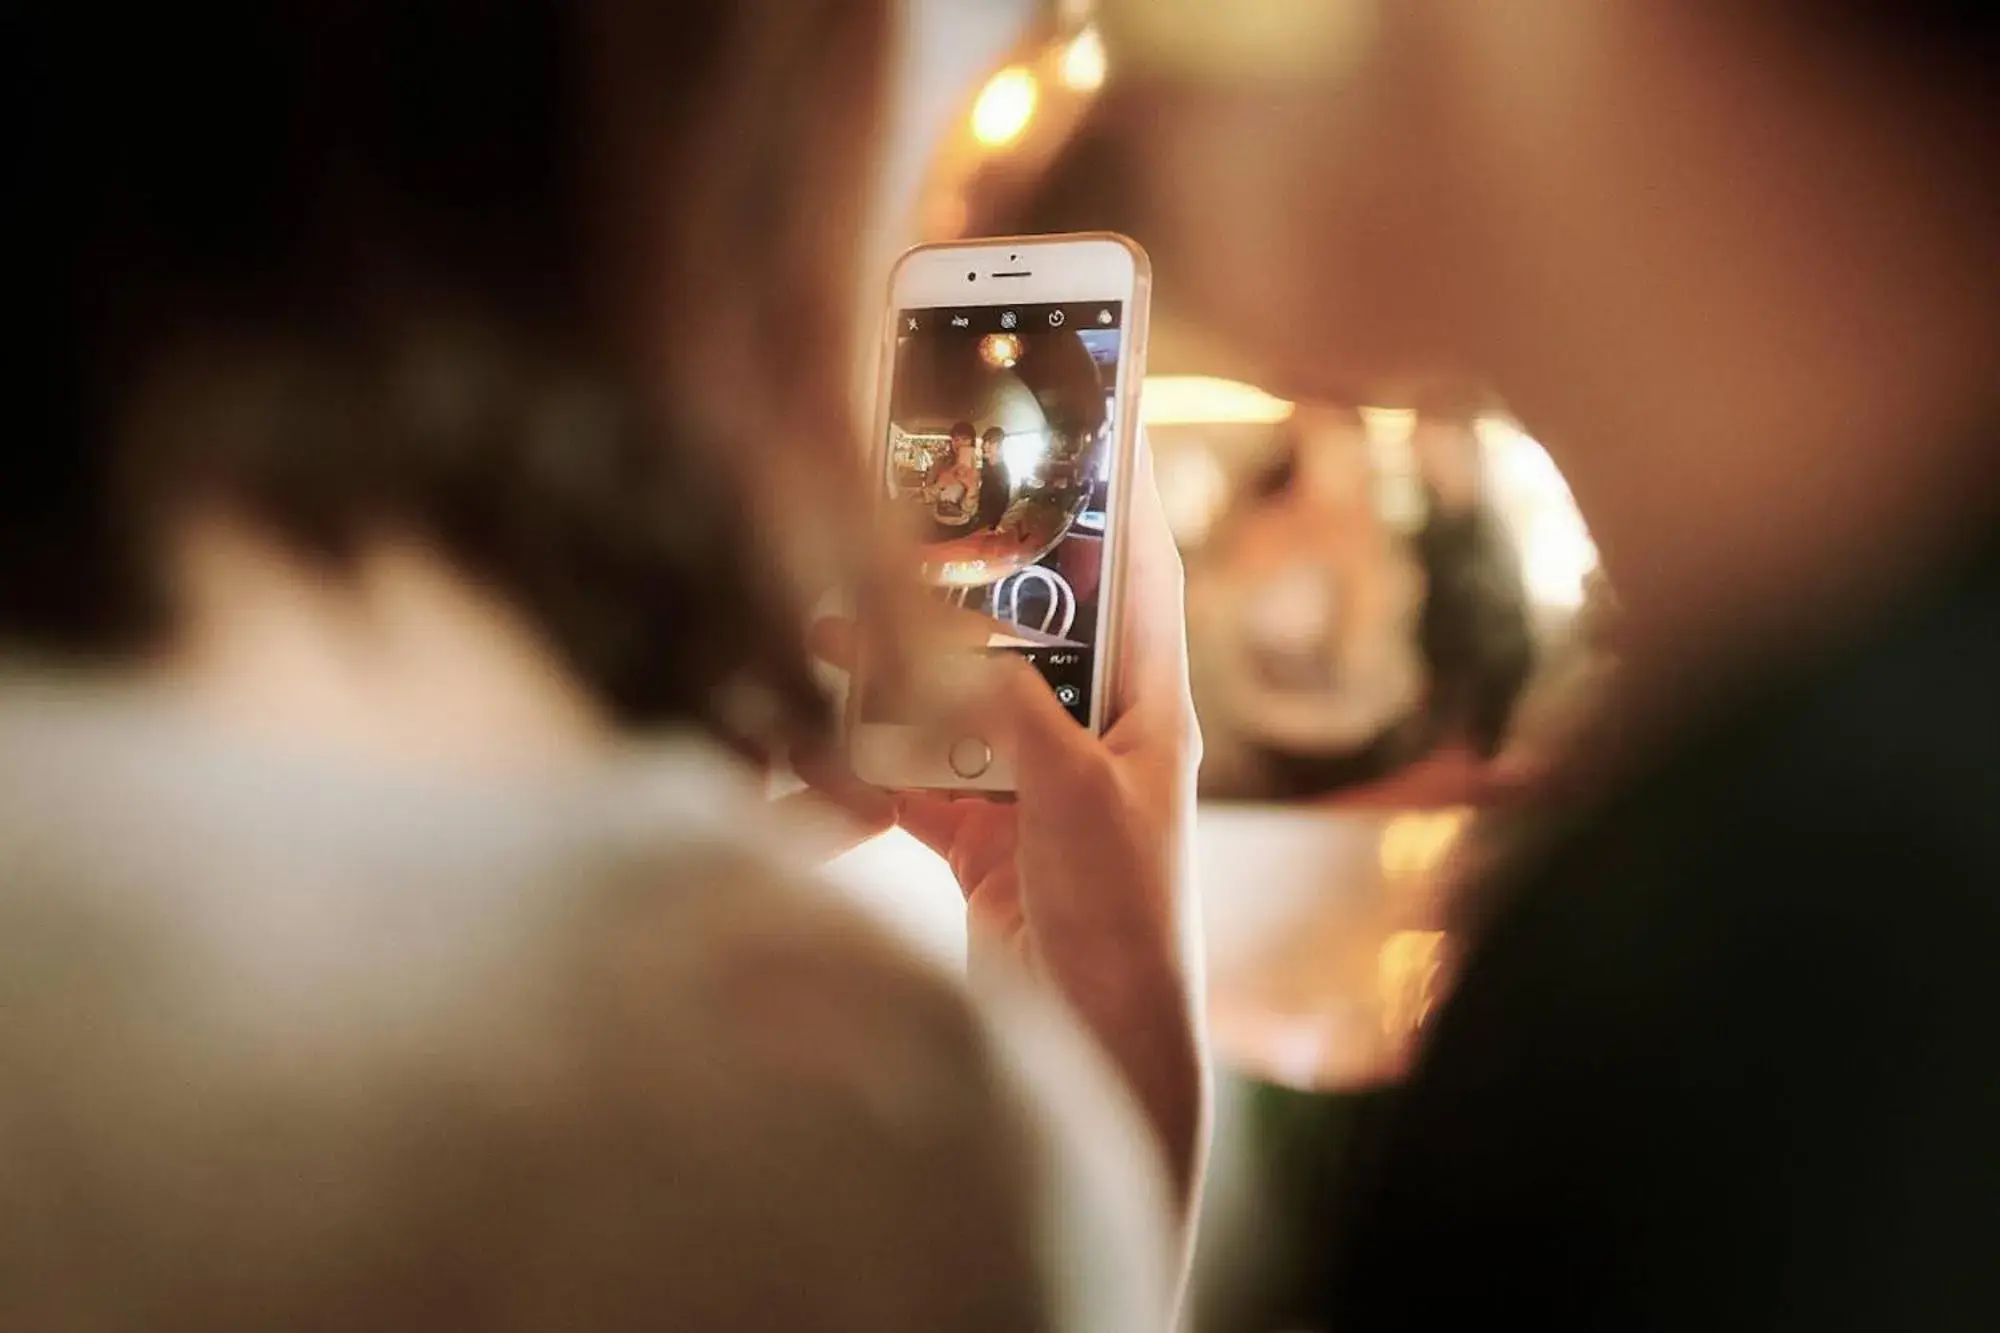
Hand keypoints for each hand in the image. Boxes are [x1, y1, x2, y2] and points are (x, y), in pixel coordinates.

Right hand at [803, 437, 1208, 1217]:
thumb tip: (958, 638)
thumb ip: (1016, 710)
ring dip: (892, 668)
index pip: (1137, 570)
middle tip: (907, 504)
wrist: (1096, 1044)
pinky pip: (911, 773)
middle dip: (963, 572)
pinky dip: (862, 761)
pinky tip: (807, 741)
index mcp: (1148, 706)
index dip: (1121, 486)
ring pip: (952, 693)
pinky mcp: (977, 830)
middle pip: (1026, 622)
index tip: (1097, 404)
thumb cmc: (1126, 924)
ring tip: (824, 624)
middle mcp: (1091, 731)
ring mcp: (1029, 780)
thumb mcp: (1076, 799)